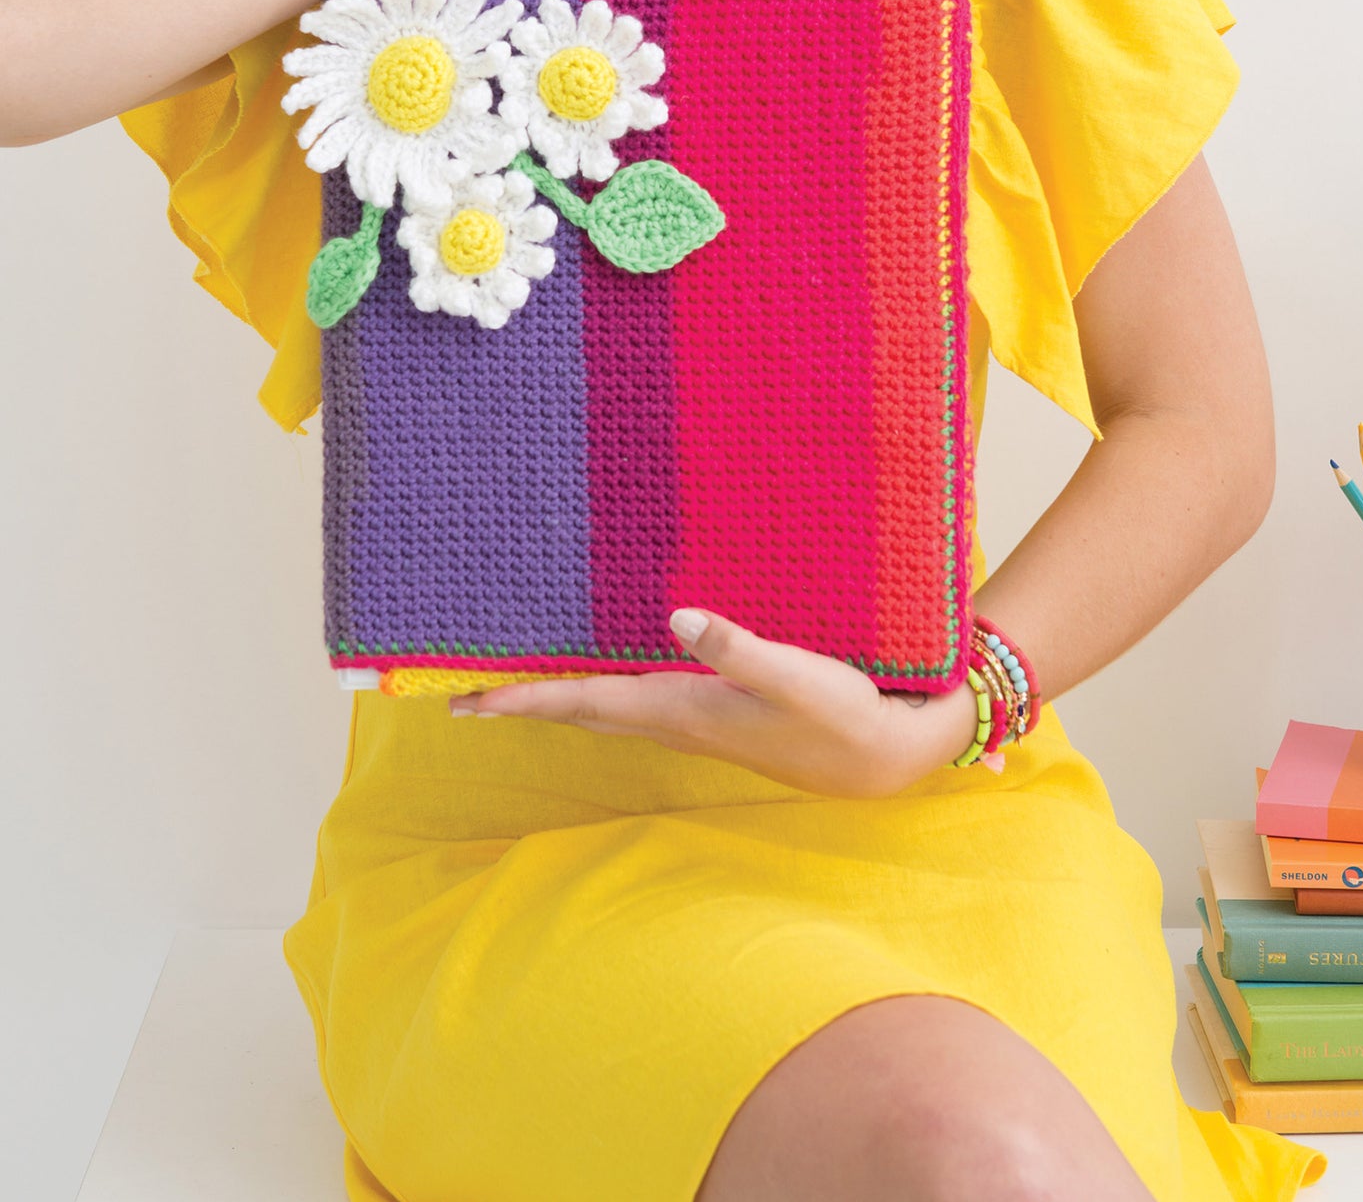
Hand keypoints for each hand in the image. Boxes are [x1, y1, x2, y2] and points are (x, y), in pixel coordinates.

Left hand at [447, 607, 979, 798]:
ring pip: (606, 704)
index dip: (522, 698)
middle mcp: (677, 718)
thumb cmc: (842, 715)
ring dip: (558, 693)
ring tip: (513, 678)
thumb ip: (738, 648)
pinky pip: (637, 695)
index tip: (463, 697)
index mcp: (681, 709)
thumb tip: (677, 618)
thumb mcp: (795, 677)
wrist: (888, 757)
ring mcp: (695, 718)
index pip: (583, 702)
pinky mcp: (716, 710)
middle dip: (522, 698)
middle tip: (462, 691)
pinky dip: (602, 684)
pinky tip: (603, 664)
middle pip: (580, 707)